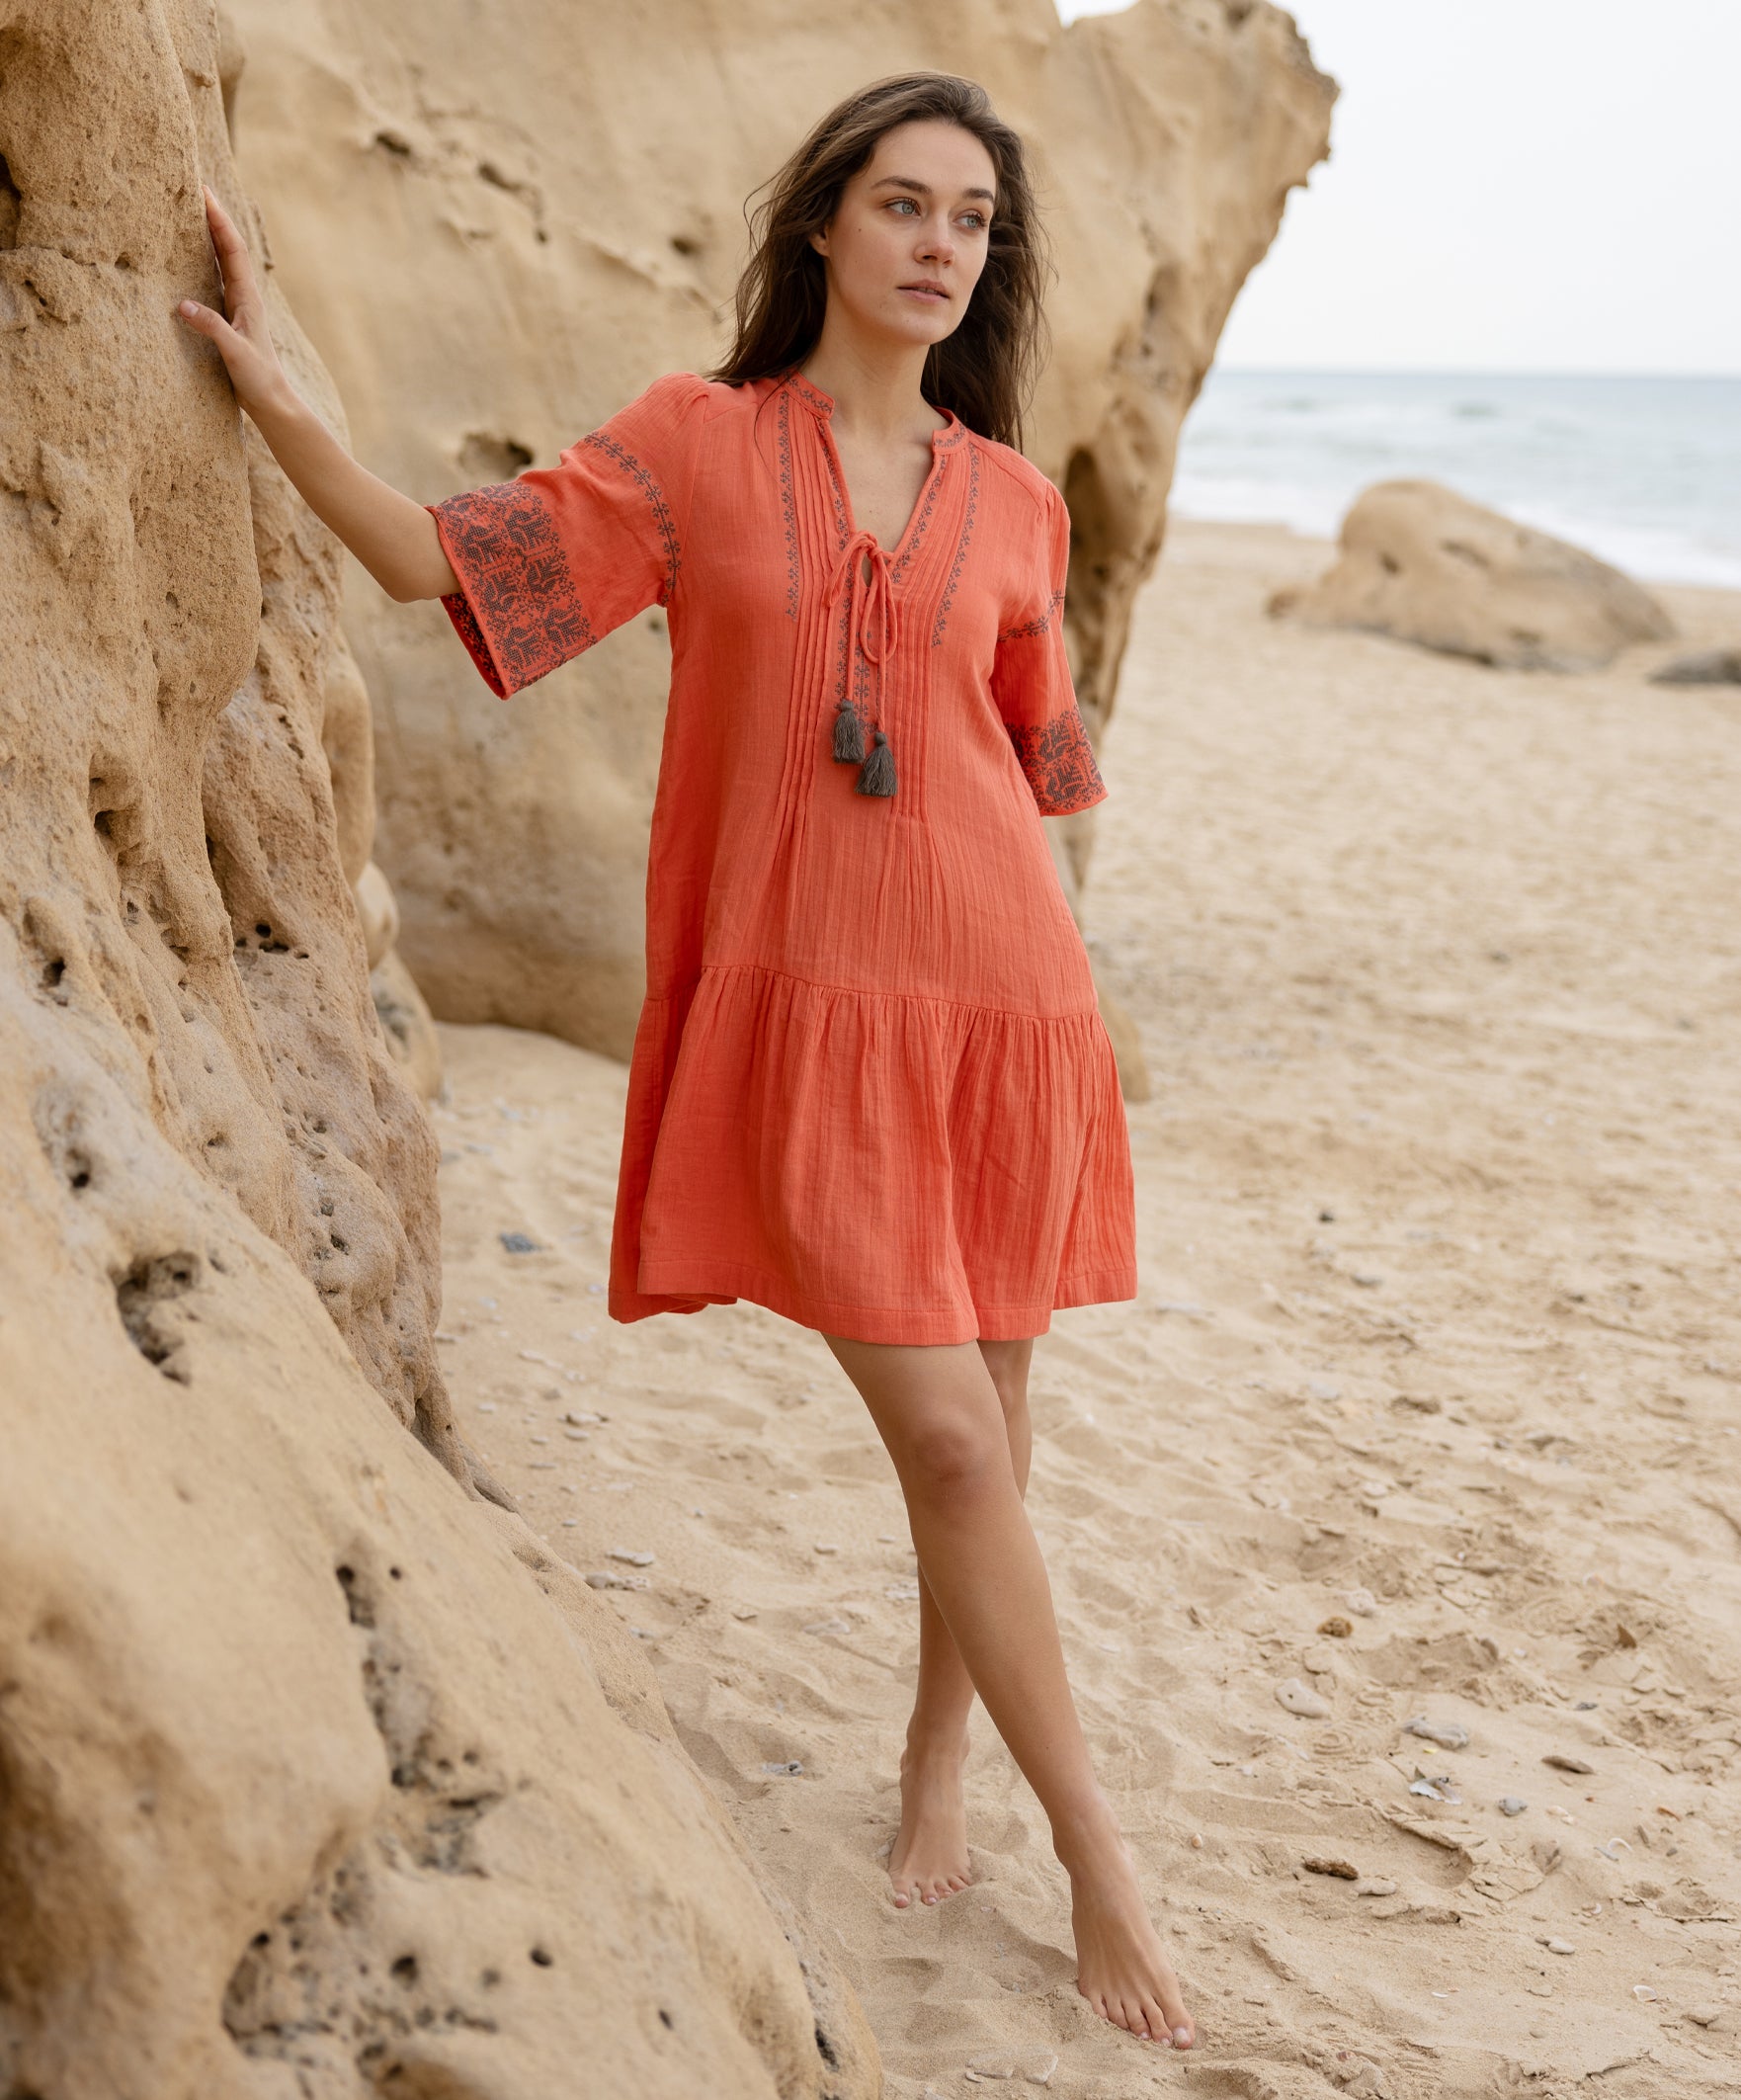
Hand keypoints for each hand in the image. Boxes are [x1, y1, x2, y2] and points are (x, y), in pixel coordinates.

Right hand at [175, 186, 293, 417]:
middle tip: (194, 186)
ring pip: (223, 258)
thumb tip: (181, 304)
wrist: (271, 400)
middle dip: (213, 215)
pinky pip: (216, 275)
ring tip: (191, 207)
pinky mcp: (229, 314)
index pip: (233, 248)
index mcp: (247, 297)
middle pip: (228, 245)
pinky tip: (190, 250)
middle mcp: (244, 294)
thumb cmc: (257, 378)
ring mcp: (237, 303)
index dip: (218, 219)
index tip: (203, 191)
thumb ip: (212, 328)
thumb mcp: (234, 353)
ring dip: (209, 232)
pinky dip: (204, 256)